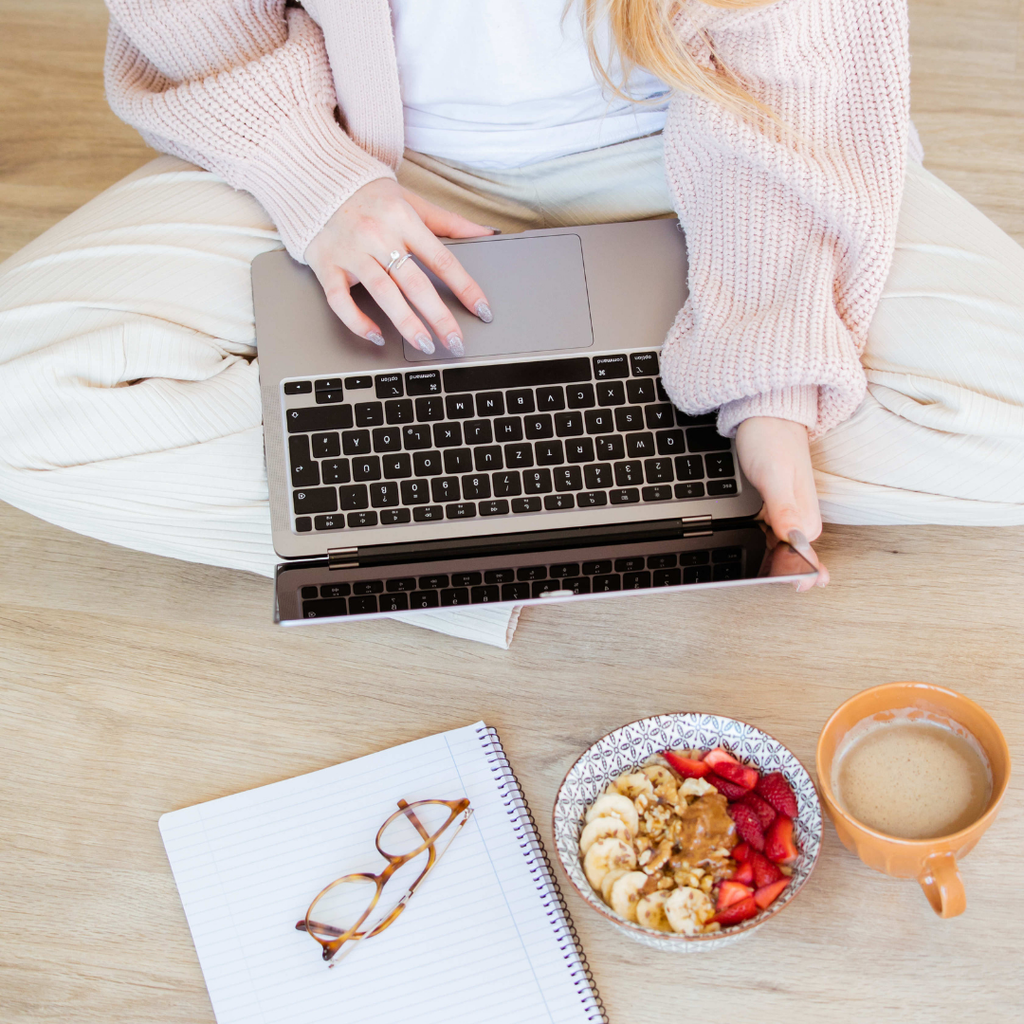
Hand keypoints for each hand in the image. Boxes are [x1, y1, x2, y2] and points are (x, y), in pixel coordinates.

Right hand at [305, 178, 493, 354]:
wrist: (317, 178)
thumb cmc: (370, 195)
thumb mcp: (413, 201)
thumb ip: (449, 222)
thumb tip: (488, 233)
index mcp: (403, 219)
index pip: (442, 259)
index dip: (465, 287)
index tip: (482, 310)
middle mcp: (378, 236)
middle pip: (415, 283)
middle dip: (439, 316)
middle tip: (456, 342)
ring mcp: (351, 252)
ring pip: (383, 294)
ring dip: (406, 323)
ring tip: (425, 345)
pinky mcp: (327, 265)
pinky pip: (340, 300)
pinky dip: (358, 321)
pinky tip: (377, 336)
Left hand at [735, 417, 828, 590]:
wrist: (766, 415)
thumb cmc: (772, 440)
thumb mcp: (774, 475)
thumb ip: (785, 509)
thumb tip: (796, 539)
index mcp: (807, 518)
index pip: (803, 559)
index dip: (793, 575)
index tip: (788, 586)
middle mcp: (801, 521)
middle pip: (790, 559)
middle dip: (778, 573)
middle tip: (760, 584)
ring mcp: (787, 516)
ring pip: (779, 552)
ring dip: (769, 564)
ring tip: (755, 579)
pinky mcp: (774, 511)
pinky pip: (769, 539)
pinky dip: (763, 549)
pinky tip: (753, 558)